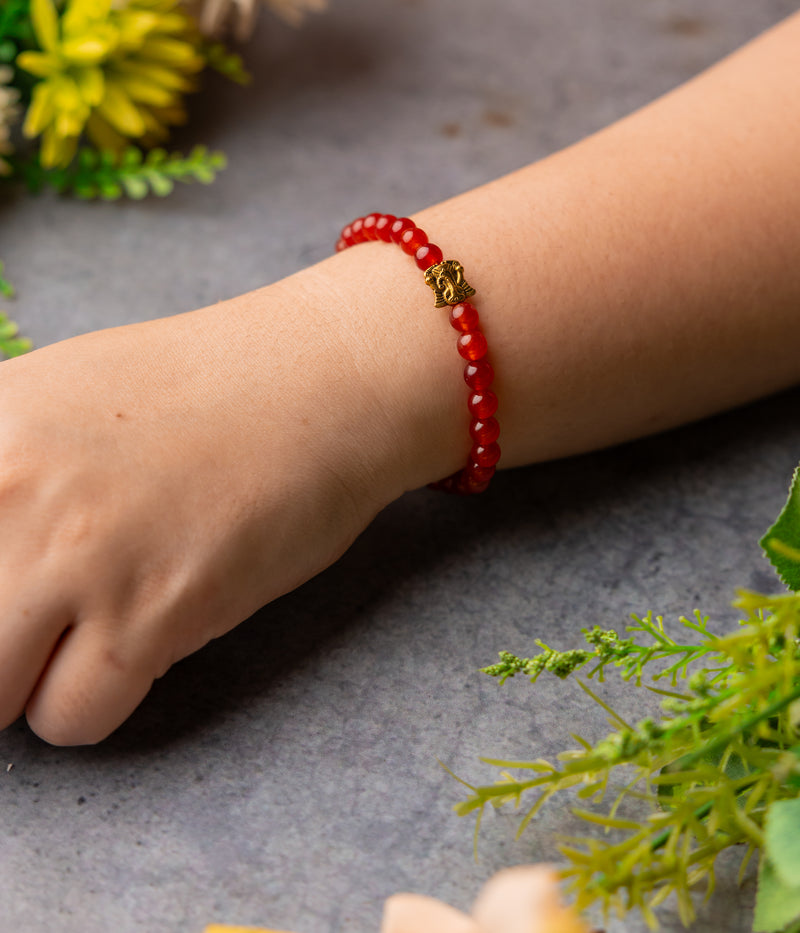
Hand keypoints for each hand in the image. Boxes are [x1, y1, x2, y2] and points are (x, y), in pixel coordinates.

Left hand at [0, 260, 454, 744]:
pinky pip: (72, 720)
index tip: (4, 594)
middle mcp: (11, 493)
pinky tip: (139, 642)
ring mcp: (82, 557)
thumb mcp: (60, 392)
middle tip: (43, 616)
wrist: (321, 386)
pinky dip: (94, 701)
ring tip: (87, 630)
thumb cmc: (206, 388)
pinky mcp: (155, 615)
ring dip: (32, 681)